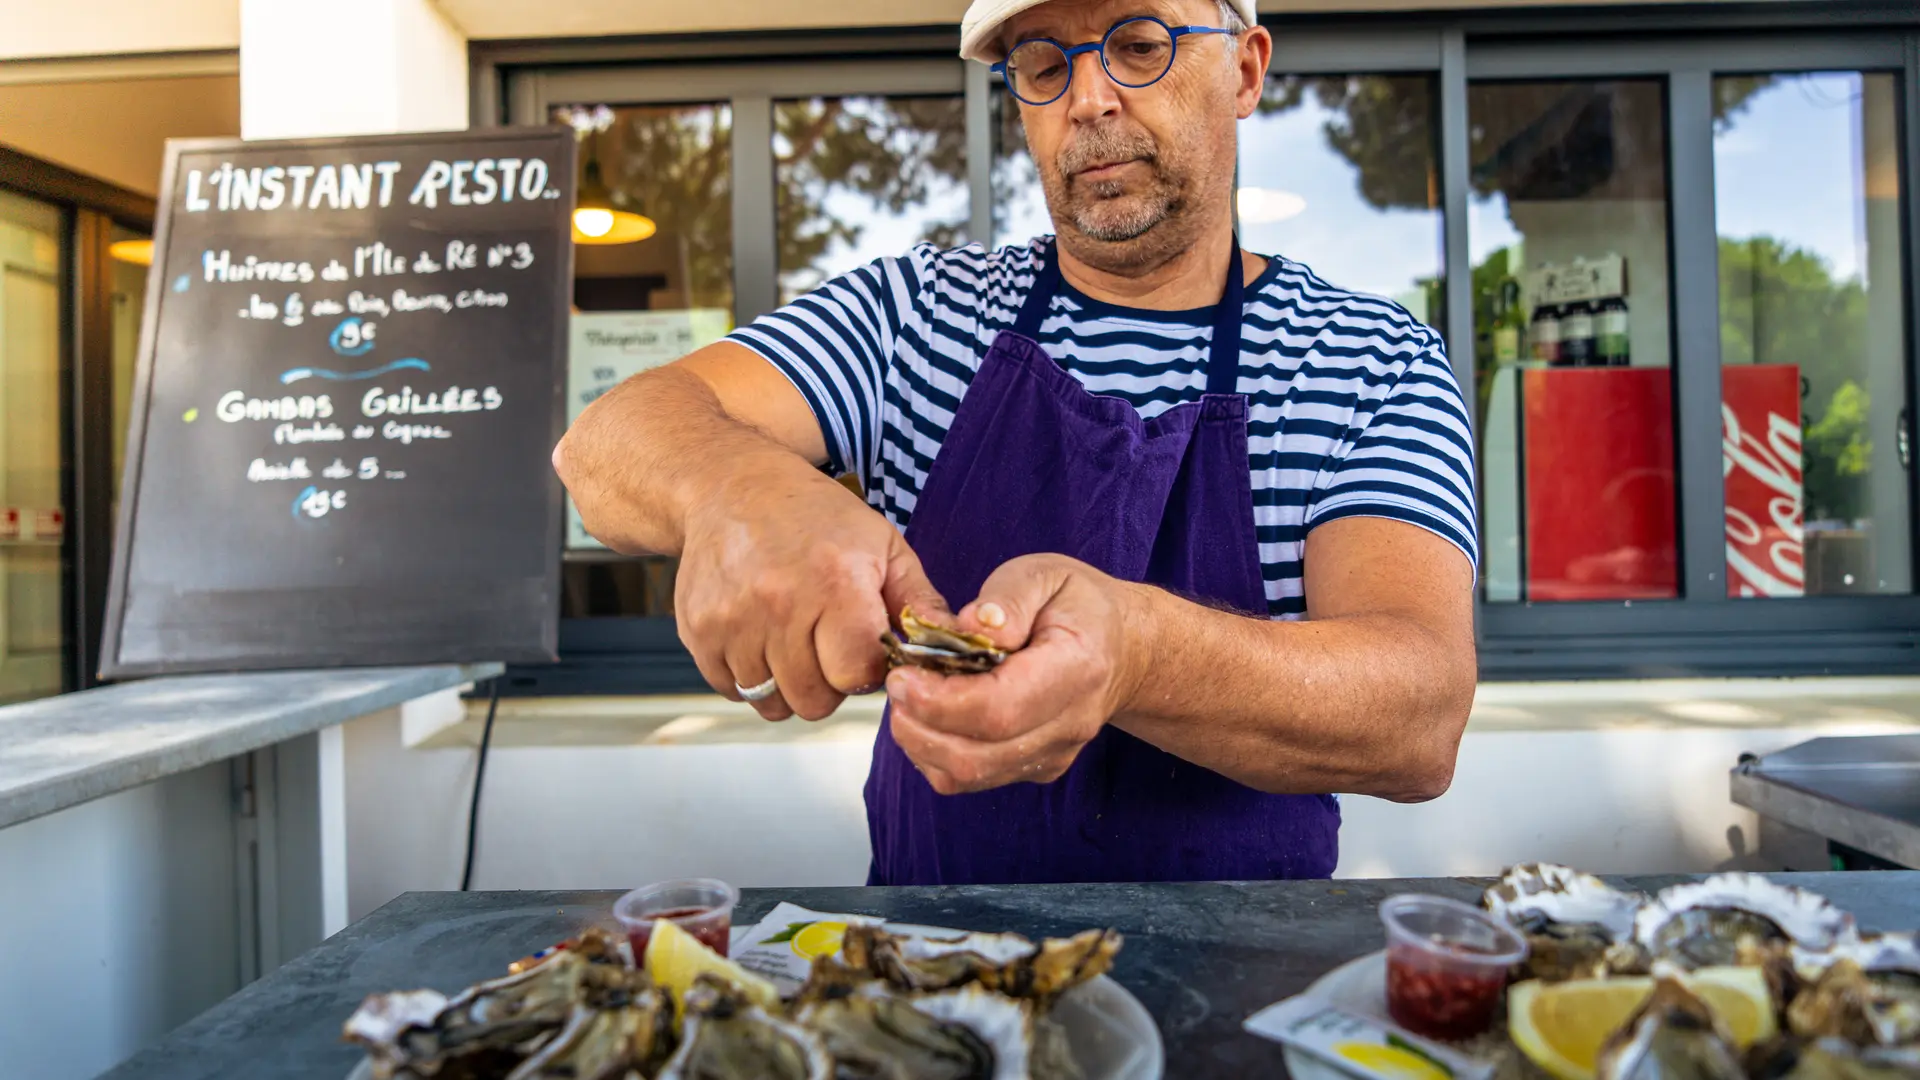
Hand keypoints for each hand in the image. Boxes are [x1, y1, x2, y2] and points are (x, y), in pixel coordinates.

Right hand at [676, 462, 948, 721]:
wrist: (727, 485)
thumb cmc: (813, 515)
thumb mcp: (882, 544)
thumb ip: (920, 602)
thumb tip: (953, 651)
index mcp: (835, 582)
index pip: (858, 675)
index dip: (866, 668)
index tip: (862, 645)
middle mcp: (780, 604)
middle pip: (815, 700)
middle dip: (829, 682)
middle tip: (826, 644)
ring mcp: (733, 620)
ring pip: (773, 703)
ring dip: (790, 683)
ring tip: (794, 640)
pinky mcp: (698, 631)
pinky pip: (733, 691)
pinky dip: (750, 678)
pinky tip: (761, 639)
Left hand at [885, 554, 1150, 794]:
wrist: (1121, 649)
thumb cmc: (1077, 606)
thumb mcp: (1045, 575)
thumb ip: (1008, 597)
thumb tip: (970, 626)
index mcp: (1076, 670)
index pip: (1001, 709)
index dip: (941, 702)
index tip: (902, 676)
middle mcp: (1068, 724)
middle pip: (978, 756)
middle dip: (919, 727)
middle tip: (895, 685)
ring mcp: (1052, 754)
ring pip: (969, 776)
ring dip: (921, 742)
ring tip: (908, 698)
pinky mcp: (1033, 769)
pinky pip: (971, 778)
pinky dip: (935, 753)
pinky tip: (929, 716)